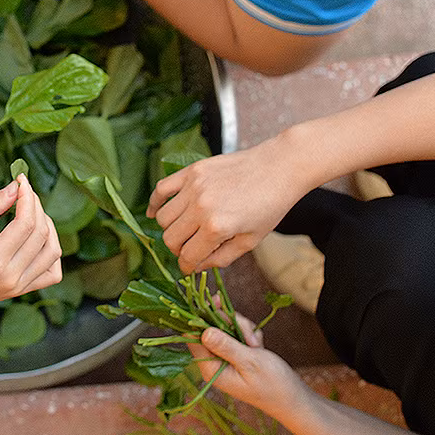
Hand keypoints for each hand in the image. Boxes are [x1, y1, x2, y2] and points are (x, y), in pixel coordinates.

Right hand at [0, 174, 62, 325]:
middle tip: (23, 190)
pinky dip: (51, 251)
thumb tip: (14, 187)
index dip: (27, 197)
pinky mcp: (22, 290)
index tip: (20, 180)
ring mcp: (19, 287)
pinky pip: (51, 272)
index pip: (25, 223)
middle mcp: (12, 277)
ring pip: (52, 251)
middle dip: (36, 206)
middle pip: (41, 233)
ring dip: (47, 226)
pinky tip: (37, 238)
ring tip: (30, 211)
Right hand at [146, 136, 310, 272]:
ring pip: (163, 218)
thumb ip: (221, 258)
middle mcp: (200, 207)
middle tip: (190, 248)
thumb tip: (197, 266)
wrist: (279, 167)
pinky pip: (161, 189)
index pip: (187, 257)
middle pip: (170, 238)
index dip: (187, 267)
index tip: (190, 267)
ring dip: (170, 229)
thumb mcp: (251, 241)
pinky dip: (155, 203)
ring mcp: (193, 187)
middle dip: (178, 249)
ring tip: (184, 229)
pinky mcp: (191, 171)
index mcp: (217, 228)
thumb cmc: (270, 205)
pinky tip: (155, 212)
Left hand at [187, 313, 308, 420]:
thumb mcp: (250, 362)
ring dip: (242, 329)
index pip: (193, 339)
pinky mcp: (234, 352)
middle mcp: (213, 362)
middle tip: (251, 338)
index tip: (215, 301)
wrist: (293, 398)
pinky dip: (248, 334)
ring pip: (225, 327)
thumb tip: (204, 331)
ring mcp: (224, 357)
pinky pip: (236, 332)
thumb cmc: (273, 384)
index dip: (201, 317)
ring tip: (257, 344)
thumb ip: (226, 345)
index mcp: (211, 369)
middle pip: (210, 328)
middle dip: (231, 324)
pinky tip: (259, 346)